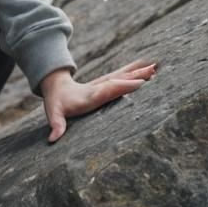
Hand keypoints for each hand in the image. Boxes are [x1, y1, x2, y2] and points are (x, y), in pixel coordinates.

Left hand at [40, 59, 156, 142]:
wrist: (55, 86)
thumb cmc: (57, 103)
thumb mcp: (54, 114)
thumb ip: (56, 125)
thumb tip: (52, 139)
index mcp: (90, 96)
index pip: (108, 90)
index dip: (122, 86)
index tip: (138, 83)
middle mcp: (99, 88)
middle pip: (118, 80)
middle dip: (135, 76)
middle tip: (152, 71)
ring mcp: (104, 84)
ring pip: (123, 76)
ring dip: (138, 72)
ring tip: (155, 67)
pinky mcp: (107, 83)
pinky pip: (123, 76)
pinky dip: (135, 71)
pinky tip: (149, 67)